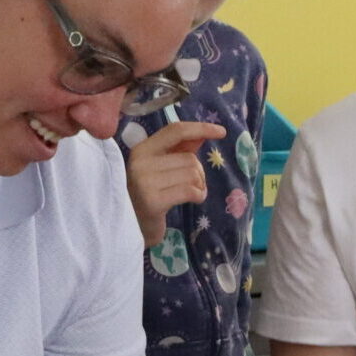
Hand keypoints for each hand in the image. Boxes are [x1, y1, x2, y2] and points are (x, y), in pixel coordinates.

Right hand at [125, 119, 223, 246]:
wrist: (133, 227)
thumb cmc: (150, 195)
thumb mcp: (161, 169)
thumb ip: (179, 151)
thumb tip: (202, 134)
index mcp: (142, 149)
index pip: (175, 131)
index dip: (200, 128)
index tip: (221, 132)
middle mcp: (140, 162)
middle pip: (189, 158)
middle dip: (199, 173)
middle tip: (193, 185)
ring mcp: (145, 182)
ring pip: (192, 174)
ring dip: (200, 185)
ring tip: (192, 194)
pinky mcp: (153, 201)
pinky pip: (189, 191)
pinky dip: (199, 195)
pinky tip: (195, 200)